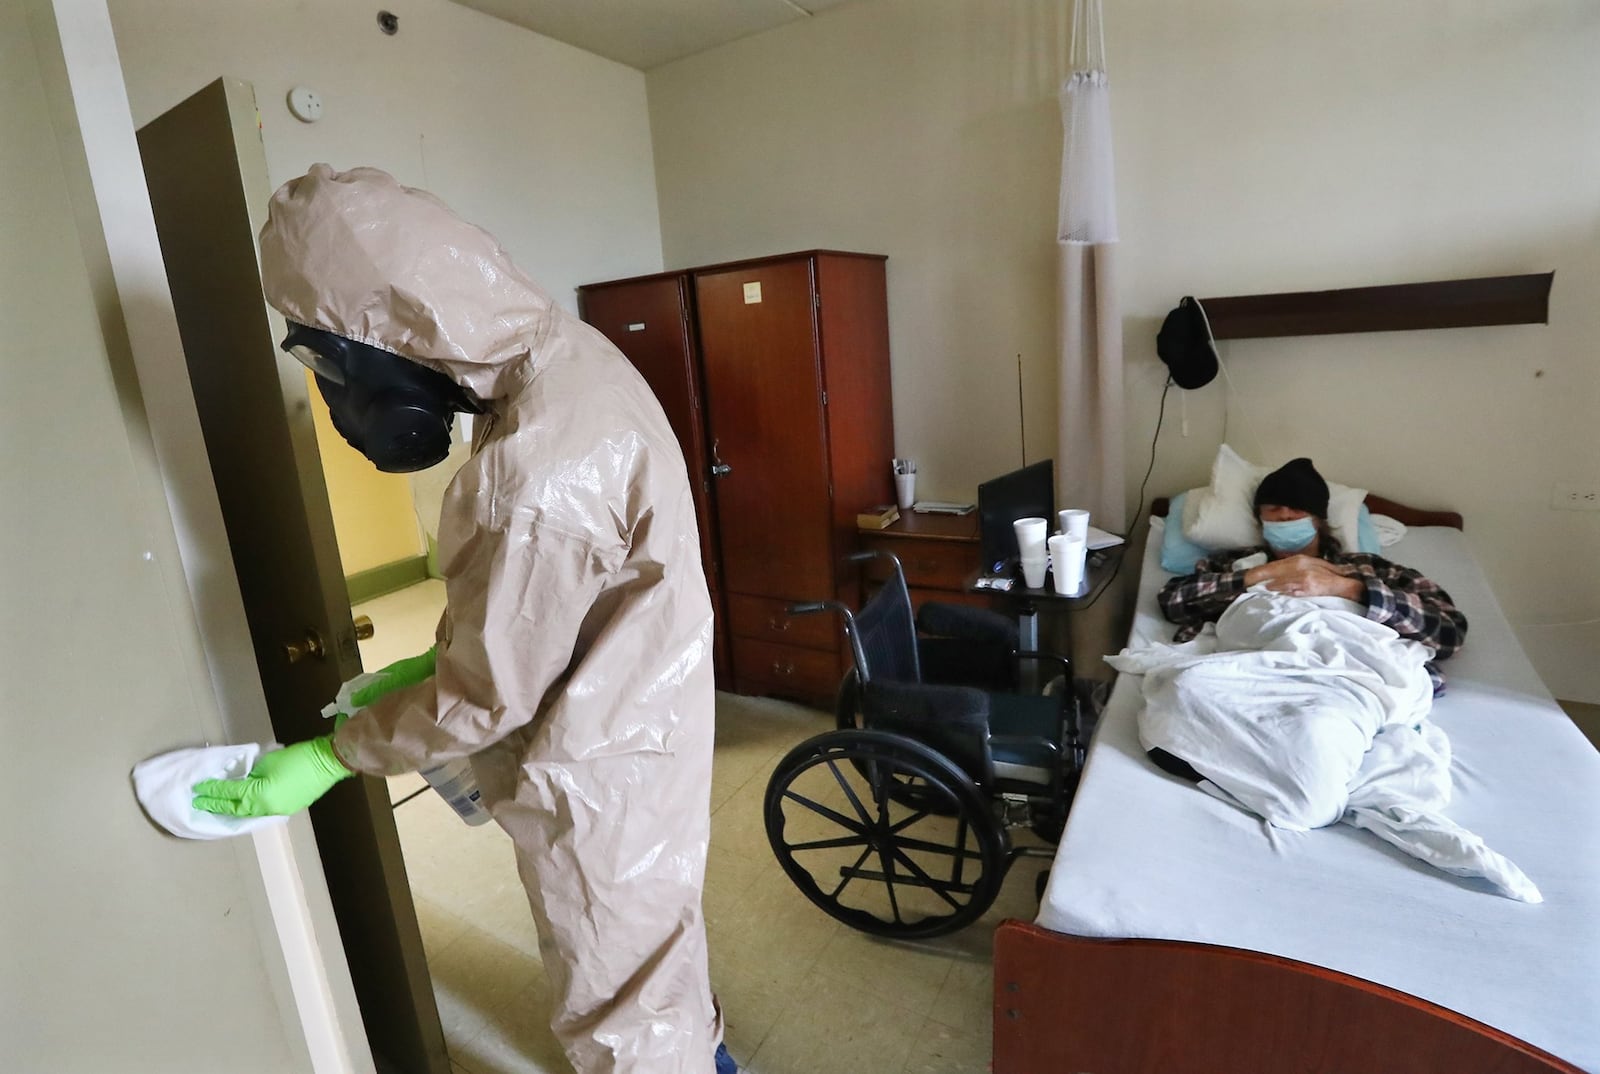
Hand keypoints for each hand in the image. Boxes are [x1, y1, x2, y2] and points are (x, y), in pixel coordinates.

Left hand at [193, 735, 353, 816]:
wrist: (326, 762)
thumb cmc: (296, 757)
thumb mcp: (267, 762)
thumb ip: (250, 773)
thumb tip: (239, 778)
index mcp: (258, 795)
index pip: (228, 793)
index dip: (212, 790)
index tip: (198, 788)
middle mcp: (264, 808)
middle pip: (234, 808)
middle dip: (216, 805)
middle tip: (199, 803)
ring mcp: (276, 811)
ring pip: (247, 813)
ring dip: (231, 810)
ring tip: (217, 807)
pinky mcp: (286, 810)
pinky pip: (260, 813)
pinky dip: (247, 810)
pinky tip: (241, 807)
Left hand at [1245, 555, 1361, 599]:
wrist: (1345, 584)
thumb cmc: (1325, 578)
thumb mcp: (1309, 568)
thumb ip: (1292, 571)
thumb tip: (1272, 580)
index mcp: (1297, 560)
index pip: (1271, 566)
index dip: (1257, 573)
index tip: (1246, 580)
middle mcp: (1298, 564)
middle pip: (1270, 571)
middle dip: (1256, 579)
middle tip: (1245, 586)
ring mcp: (1303, 574)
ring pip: (1278, 581)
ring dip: (1266, 587)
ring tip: (1255, 592)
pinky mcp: (1308, 584)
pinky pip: (1290, 589)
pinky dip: (1280, 592)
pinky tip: (1272, 595)